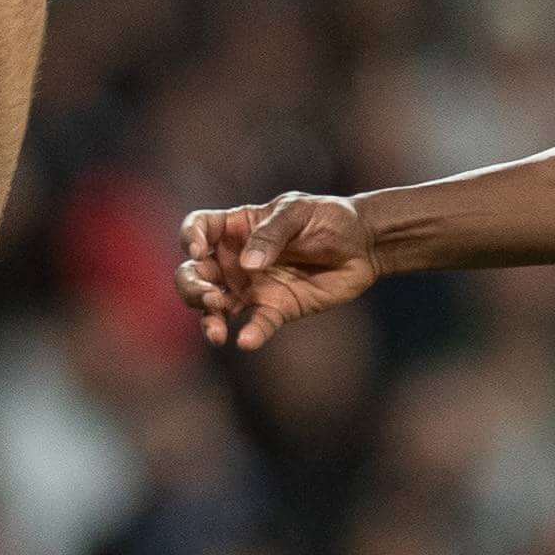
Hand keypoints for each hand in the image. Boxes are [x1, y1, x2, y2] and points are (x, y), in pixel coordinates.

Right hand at [177, 194, 377, 350]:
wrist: (363, 245)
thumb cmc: (329, 218)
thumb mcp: (298, 213)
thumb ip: (271, 234)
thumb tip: (247, 265)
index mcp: (237, 227)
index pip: (198, 228)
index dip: (190, 237)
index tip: (198, 250)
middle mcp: (236, 259)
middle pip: (194, 273)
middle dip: (192, 287)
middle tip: (209, 296)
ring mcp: (252, 287)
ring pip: (213, 307)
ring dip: (208, 318)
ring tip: (216, 331)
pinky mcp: (275, 310)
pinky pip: (256, 325)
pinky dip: (250, 334)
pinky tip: (246, 341)